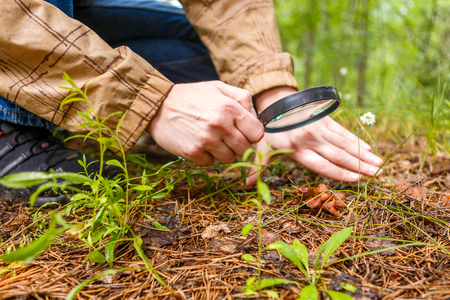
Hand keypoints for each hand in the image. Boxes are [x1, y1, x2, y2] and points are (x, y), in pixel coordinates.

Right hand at [147, 81, 263, 165]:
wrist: (157, 105)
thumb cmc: (190, 96)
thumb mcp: (218, 87)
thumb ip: (241, 98)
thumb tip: (256, 115)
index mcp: (230, 108)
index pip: (257, 133)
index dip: (252, 134)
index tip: (243, 132)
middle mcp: (220, 125)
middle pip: (245, 148)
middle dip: (239, 145)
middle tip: (226, 137)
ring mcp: (206, 141)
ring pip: (230, 159)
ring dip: (223, 152)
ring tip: (212, 140)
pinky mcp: (192, 152)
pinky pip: (211, 163)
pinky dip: (207, 157)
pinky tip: (199, 145)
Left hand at [245, 87, 383, 184]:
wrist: (276, 103)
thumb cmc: (270, 130)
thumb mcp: (261, 148)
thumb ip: (257, 167)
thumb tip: (245, 185)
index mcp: (297, 150)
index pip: (322, 165)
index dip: (340, 173)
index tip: (356, 180)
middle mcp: (311, 140)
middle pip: (339, 155)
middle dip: (359, 166)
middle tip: (378, 175)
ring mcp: (320, 128)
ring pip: (345, 144)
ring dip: (363, 154)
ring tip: (380, 164)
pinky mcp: (325, 119)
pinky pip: (343, 132)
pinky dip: (357, 141)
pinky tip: (369, 148)